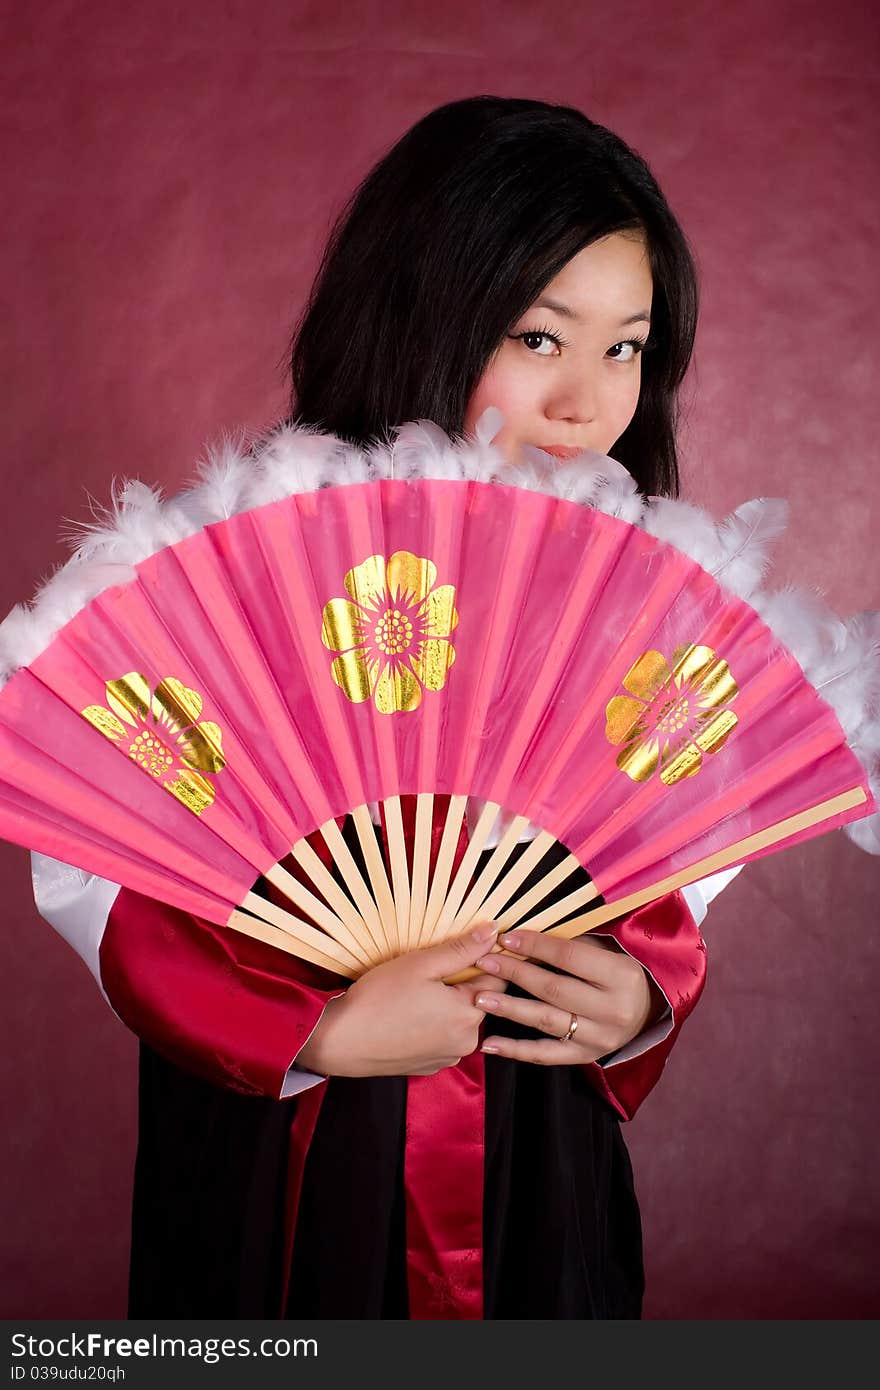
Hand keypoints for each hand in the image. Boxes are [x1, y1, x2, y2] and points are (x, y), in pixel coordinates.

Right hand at [296, 922, 507, 1077]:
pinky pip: (444, 1037)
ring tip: (417, 994)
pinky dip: (434, 1024)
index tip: (458, 951)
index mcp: (468, 1013)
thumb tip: (493, 932)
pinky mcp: (432, 1065)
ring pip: (460, 1019)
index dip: (481, 960)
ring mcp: (449, 1056)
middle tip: (429, 972)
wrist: (342, 1042)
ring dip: (448, 1004)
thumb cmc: (378, 1000)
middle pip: (479, 1000)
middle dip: (462, 982)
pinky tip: (410, 1015)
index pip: (497, 979)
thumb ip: (461, 949)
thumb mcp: (420, 964)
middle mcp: (466, 1041)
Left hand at [474, 928, 661, 1065]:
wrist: (648, 1011)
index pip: (569, 957)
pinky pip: (546, 1054)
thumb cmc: (620, 971)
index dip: (535, 946)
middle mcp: (614, 1010)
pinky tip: (489, 1044)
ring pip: (546, 1021)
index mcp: (622, 975)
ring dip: (509, 1009)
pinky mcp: (586, 1056)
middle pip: (554, 989)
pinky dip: (516, 1050)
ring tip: (479, 998)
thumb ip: (572, 943)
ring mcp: (600, 1038)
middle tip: (484, 963)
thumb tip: (524, 935)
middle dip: (515, 974)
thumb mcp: (607, 950)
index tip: (506, 938)